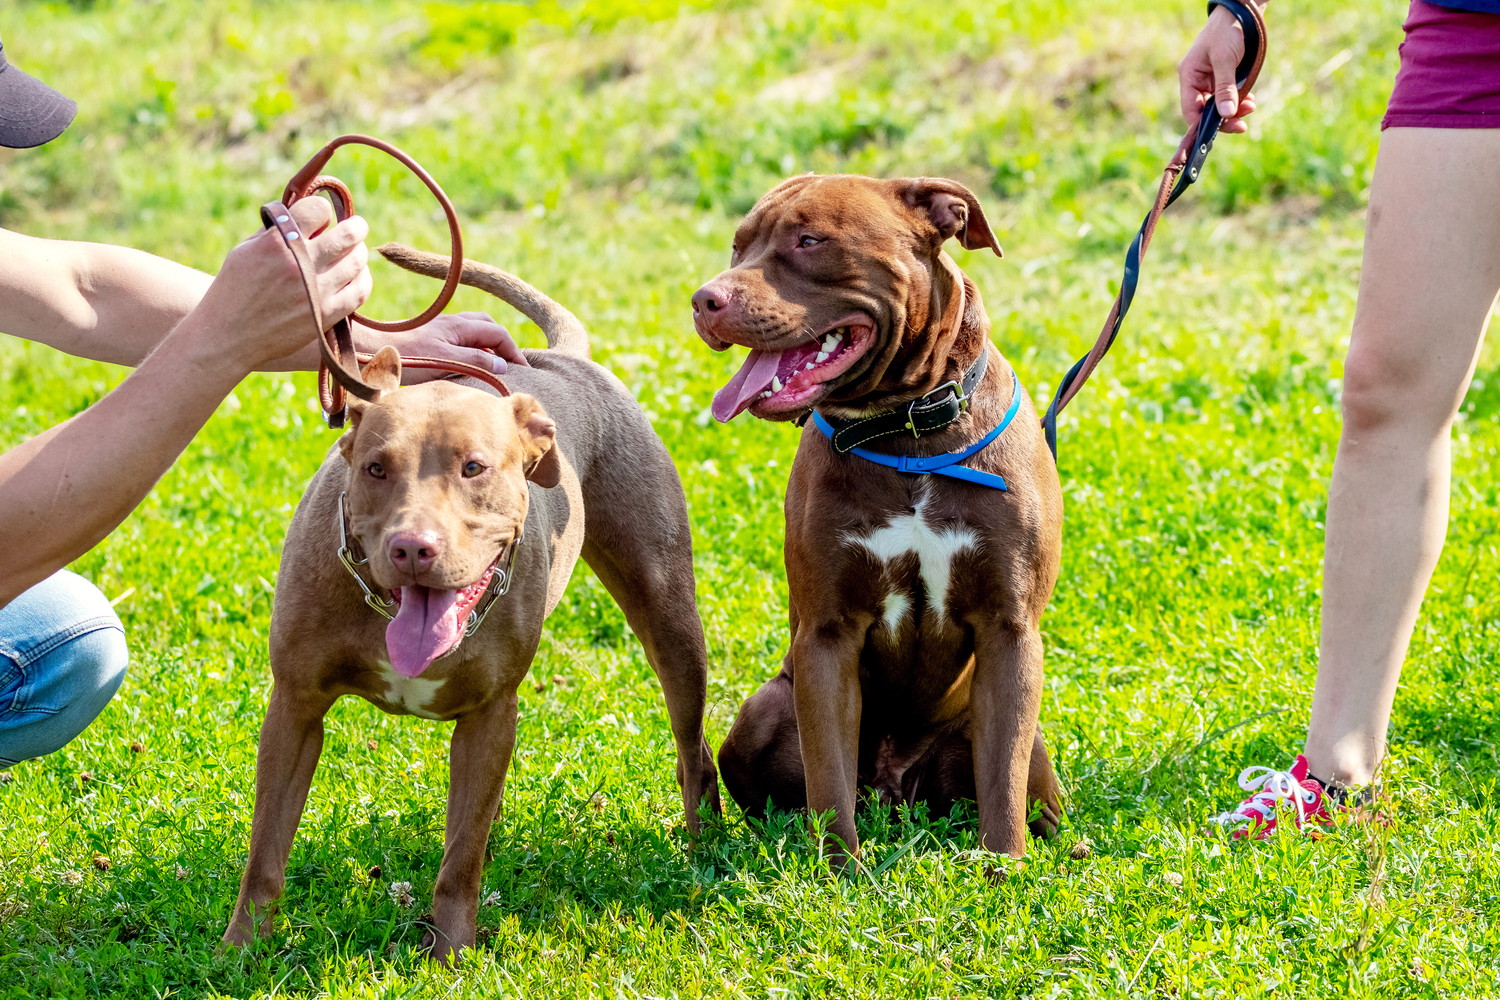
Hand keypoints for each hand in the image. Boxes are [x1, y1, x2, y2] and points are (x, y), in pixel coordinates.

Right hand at [189, 198, 371, 368]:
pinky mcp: (326, 315)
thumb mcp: (246, 249)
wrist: (228, 335)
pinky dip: (363, 279)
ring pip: (356, 261)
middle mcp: (299, 264)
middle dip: (356, 227)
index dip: (323, 211)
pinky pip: (360, 291)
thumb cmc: (235, 288)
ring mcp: (316, 291)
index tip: (322, 218)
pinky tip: (358, 275)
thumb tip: (308, 214)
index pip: (318, 209)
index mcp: (277, 242)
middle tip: (358, 227)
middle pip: (347, 235)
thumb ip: (277, 229)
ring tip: (355, 251)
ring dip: (359, 252)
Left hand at [353, 311, 530, 382]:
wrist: (368, 349)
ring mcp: (439, 330)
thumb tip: (503, 365)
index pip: (498, 333)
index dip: (514, 351)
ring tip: (491, 368)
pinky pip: (459, 340)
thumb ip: (475, 361)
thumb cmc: (405, 356)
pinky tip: (465, 367)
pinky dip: (471, 350)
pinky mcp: (428, 340)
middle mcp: (451, 324)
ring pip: (473, 332)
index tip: (524, 371)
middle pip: (487, 327)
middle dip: (503, 344)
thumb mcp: (445, 360)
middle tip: (511, 366)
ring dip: (487, 346)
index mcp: (459, 326)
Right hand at [1178, 5, 1259, 134]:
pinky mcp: (1224, 79)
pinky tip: (1249, 100)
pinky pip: (1229, 96)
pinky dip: (1239, 101)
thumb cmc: (1227, 31)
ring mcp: (1211, 81)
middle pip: (1206, 111)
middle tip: (1242, 125)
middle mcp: (1197, 82)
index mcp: (1189, 76)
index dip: (1202, 124)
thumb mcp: (1225, 60)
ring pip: (1219, 106)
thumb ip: (1225, 88)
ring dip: (1234, 110)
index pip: (1191, 110)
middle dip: (1224, 118)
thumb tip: (1226, 114)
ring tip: (1250, 107)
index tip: (1219, 132)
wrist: (1240, 13)